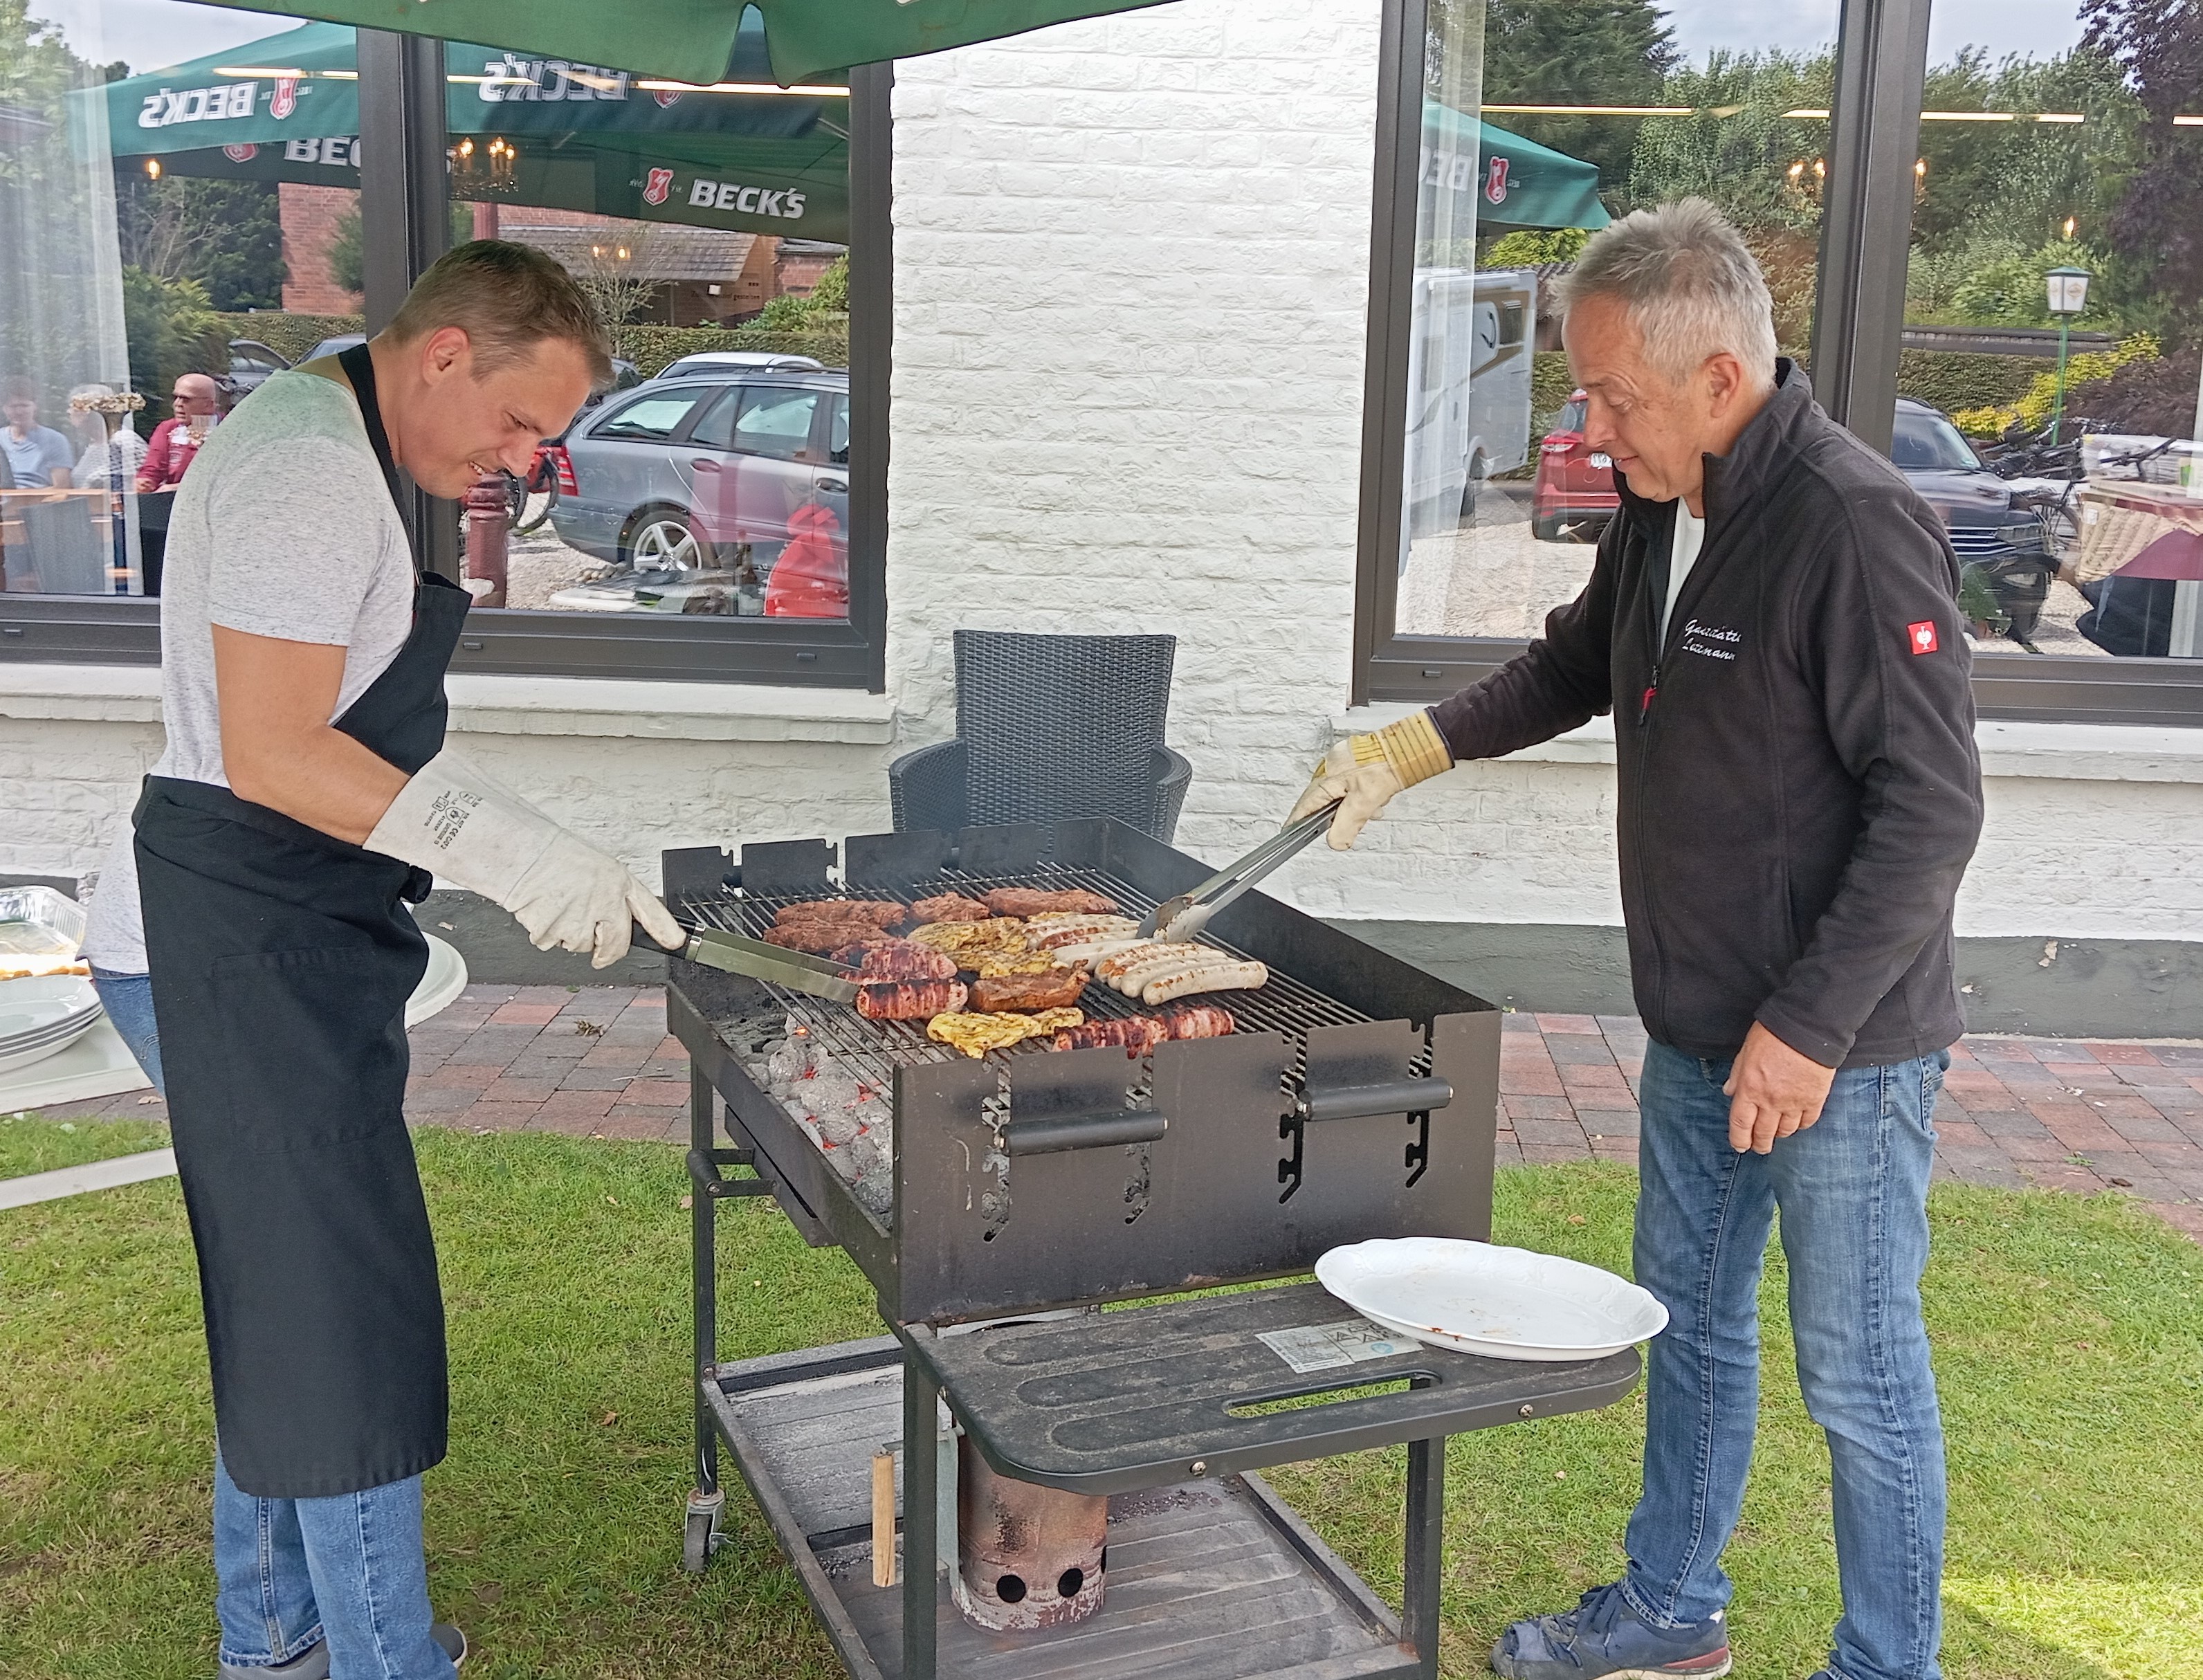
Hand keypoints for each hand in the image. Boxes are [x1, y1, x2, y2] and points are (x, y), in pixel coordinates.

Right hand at [365, 750, 685, 967]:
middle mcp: (605, 900)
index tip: (677, 943)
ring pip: (581, 945)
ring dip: (570, 934)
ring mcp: (580, 917)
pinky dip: (546, 932)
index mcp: (617, 881)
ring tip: (558, 905)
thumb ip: (611, 896)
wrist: (521, 852)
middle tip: (600, 952)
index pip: (650, 909)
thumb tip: (622, 922)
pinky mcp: (554, 930)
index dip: (665, 929)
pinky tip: (543, 908)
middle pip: (615, 945)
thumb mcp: (594, 869)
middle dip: (607, 952)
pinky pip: (553, 943)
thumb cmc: (554, 856)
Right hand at [1288, 744, 1404, 849]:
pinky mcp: (1352, 760)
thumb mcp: (1364, 802)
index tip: (1290, 833)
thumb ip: (1347, 825)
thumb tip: (1335, 842)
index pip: (1304, 807)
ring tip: (1370, 810)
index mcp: (1325, 781)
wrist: (1402, 746)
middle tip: (1348, 826)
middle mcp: (1328, 770)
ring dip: (1352, 806)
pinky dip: (1359, 795)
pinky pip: (1348, 784)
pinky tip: (1373, 799)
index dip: (1297, 822)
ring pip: (1337, 793)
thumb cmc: (1383, 766)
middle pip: (1321, 801)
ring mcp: (1339, 763)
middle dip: (1335, 816)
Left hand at [1723, 1021, 1836, 1153]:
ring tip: (1777, 1135)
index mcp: (1749, 1089)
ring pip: (1786, 1130)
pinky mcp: (1815, 1100)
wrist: (1807, 1028)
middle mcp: (1770, 1101)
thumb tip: (1729, 1092)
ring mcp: (1793, 1103)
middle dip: (1760, 1144)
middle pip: (1763, 1133)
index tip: (1740, 1146)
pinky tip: (1797, 1124)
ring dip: (1779, 1135)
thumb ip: (1737, 1075)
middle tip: (1759, 1148)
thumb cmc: (1773, 1035)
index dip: (1739, 1139)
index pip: (1740, 1124)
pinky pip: (1807, 1122)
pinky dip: (1801, 1126)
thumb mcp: (1746, 1052)